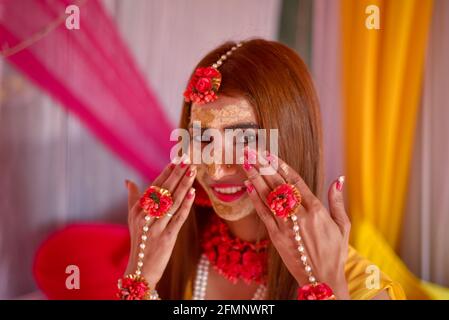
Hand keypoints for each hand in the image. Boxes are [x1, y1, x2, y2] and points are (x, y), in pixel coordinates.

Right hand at [124, 158, 195, 288]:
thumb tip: (128, 181)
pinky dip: (186, 205)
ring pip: (172, 202)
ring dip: (184, 185)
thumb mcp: (132, 220)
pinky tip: (192, 192)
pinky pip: (178, 218)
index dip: (166, 172)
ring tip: (193, 171)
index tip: (176, 159)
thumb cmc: (139, 242)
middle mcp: (146, 216)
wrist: (140, 270)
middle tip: (187, 159)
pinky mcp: (167, 238)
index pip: (154, 186)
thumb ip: (132, 198)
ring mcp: (156, 227)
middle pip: (164, 191)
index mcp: (138, 209)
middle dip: (177, 174)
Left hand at [242, 149, 350, 298]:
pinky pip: (264, 215)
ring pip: (269, 198)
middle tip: (252, 150)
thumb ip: (337, 202)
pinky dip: (255, 200)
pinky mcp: (277, 238)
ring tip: (246, 162)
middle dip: (264, 166)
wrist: (322, 280)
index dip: (282, 166)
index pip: (296, 182)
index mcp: (317, 211)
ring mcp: (286, 227)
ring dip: (256, 178)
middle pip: (279, 185)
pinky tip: (248, 186)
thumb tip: (339, 179)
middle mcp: (300, 216)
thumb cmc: (335, 252)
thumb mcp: (343, 226)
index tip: (271, 153)